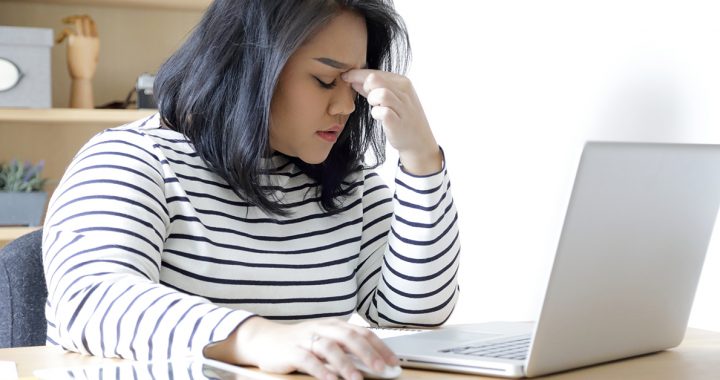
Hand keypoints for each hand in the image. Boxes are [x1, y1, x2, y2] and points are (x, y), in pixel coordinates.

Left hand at [56, 14, 98, 107]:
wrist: (83, 76)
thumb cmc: (87, 69)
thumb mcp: (93, 56)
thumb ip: (90, 47)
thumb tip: (86, 44)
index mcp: (96, 41)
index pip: (92, 23)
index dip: (84, 20)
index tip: (76, 24)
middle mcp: (90, 38)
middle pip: (85, 18)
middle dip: (76, 17)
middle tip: (68, 21)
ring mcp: (83, 39)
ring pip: (77, 20)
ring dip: (69, 19)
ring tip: (63, 22)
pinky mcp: (74, 42)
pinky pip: (66, 31)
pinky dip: (60, 35)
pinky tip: (57, 42)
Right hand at [204, 317, 398, 379]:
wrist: (265, 339)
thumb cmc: (300, 342)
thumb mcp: (325, 341)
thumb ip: (347, 349)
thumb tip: (374, 361)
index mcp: (334, 324)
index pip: (362, 332)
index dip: (380, 346)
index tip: (393, 362)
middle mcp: (322, 328)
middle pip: (349, 337)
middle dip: (368, 353)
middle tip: (381, 369)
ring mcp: (306, 339)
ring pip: (329, 348)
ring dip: (345, 363)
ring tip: (356, 378)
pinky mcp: (292, 351)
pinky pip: (308, 360)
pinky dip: (320, 370)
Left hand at [342, 69, 441, 174]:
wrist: (418, 141)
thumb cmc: (402, 118)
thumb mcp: (391, 99)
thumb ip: (373, 89)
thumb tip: (353, 80)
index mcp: (402, 82)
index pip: (375, 72)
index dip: (357, 74)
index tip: (345, 77)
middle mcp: (404, 92)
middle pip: (374, 79)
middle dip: (364, 86)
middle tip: (367, 97)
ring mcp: (402, 107)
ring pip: (379, 93)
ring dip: (372, 100)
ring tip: (376, 106)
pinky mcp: (397, 122)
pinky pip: (381, 112)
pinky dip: (376, 114)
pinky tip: (379, 117)